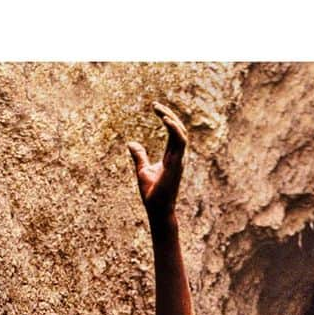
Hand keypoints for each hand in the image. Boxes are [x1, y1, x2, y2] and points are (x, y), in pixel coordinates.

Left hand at [127, 102, 186, 216]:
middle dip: (169, 115)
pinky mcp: (177, 163)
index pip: (174, 133)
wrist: (156, 209)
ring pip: (182, 133)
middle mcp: (178, 156)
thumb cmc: (152, 194)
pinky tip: (165, 120)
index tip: (155, 108)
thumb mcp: (142, 170)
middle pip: (179, 129)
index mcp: (172, 157)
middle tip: (155, 105)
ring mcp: (179, 159)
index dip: (167, 118)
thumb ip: (139, 156)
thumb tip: (131, 143)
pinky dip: (175, 129)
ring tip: (159, 109)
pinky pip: (180, 142)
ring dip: (172, 119)